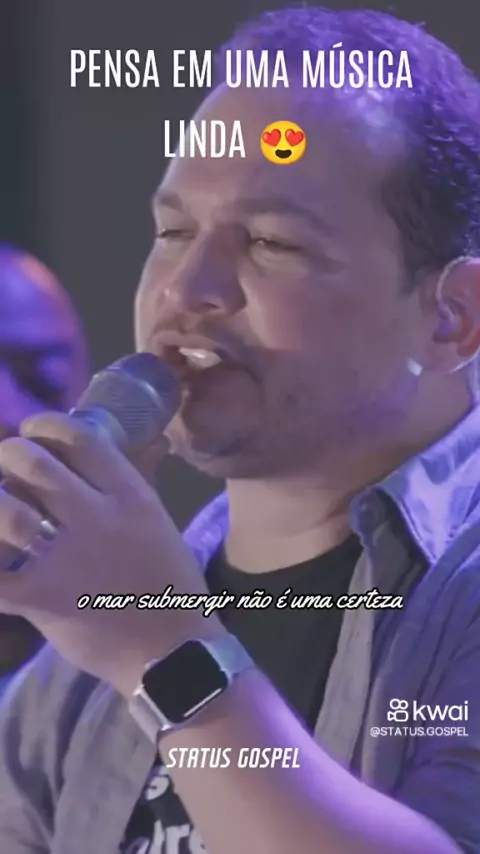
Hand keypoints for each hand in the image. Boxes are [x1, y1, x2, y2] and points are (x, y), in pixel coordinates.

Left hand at [0, 413, 224, 695]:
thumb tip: (146, 440)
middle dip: (7, 455)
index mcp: (129, 497)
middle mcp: (96, 518)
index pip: (80, 438)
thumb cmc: (168, 584)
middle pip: (33, 463)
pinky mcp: (40, 598)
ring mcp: (66, 558)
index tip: (32, 430)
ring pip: (4, 509)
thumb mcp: (159, 522)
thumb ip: (136, 483)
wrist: (172, 652)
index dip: (46, 425)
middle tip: (4, 466)